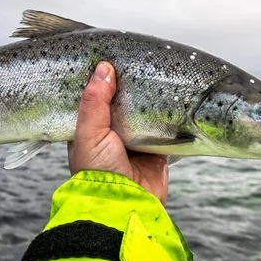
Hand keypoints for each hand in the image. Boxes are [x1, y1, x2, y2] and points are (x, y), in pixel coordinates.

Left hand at [68, 61, 169, 204]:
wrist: (127, 205)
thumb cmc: (97, 172)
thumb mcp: (88, 134)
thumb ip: (94, 102)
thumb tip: (104, 68)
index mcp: (90, 127)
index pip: (94, 96)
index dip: (100, 78)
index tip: (109, 55)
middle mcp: (111, 130)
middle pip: (121, 100)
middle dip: (128, 84)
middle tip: (137, 60)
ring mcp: (134, 138)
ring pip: (143, 109)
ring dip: (149, 96)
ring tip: (156, 71)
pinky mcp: (156, 145)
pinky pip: (164, 124)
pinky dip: (168, 113)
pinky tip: (172, 94)